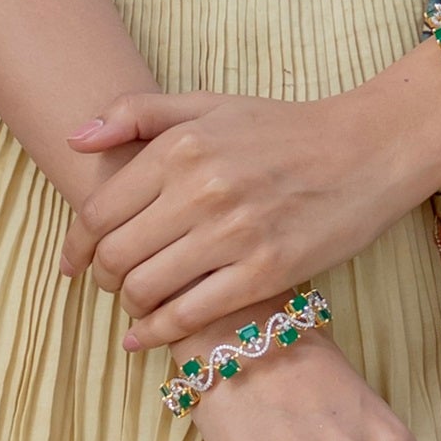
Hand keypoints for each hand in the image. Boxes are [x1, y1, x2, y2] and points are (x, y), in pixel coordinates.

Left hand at [58, 56, 440, 355]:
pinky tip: (147, 336)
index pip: (100, 211)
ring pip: (148, 288)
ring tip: (136, 304)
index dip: (77, 246)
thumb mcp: (209, 104)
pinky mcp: (266, 271)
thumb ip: (138, 113)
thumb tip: (75, 139)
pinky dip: (158, 332)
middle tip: (108, 285)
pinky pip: (191, 314)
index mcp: (180, 148)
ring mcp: (234, 234)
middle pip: (117, 255)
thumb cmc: (284, 130)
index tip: (74, 263)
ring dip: (130, 306)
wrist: (366, 150)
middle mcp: (201, 190)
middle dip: (102, 278)